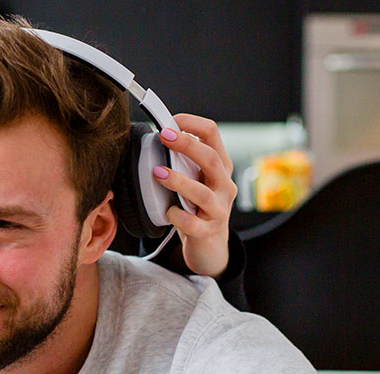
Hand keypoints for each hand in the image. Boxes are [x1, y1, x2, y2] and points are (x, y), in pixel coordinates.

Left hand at [153, 114, 236, 277]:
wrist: (210, 246)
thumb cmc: (196, 207)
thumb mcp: (195, 180)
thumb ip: (182, 162)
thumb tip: (154, 137)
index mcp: (220, 167)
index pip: (213, 135)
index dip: (192, 124)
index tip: (170, 121)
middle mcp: (224, 186)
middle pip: (212, 159)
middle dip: (187, 145)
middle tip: (163, 136)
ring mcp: (218, 210)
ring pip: (203, 193)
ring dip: (179, 181)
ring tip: (158, 173)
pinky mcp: (208, 232)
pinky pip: (193, 223)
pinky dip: (178, 216)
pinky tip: (167, 211)